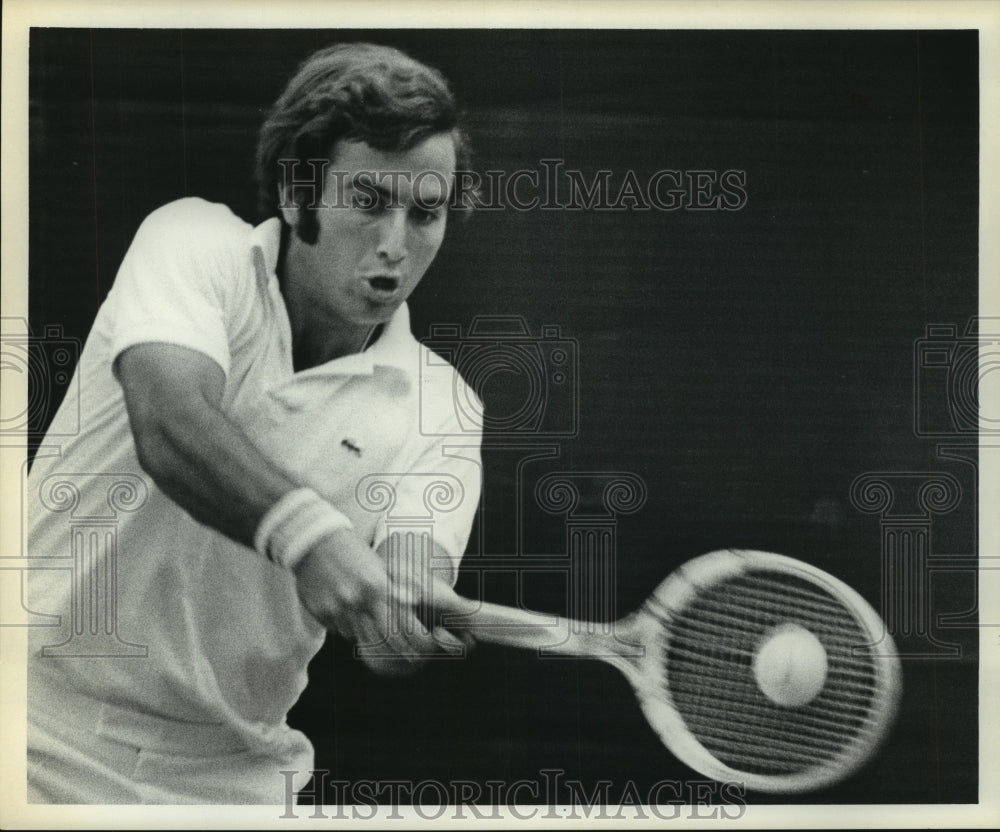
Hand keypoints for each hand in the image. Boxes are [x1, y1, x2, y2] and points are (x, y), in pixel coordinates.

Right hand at [292, 527, 440, 675]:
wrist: (314, 542)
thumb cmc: (352, 552)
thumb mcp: (378, 565)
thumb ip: (396, 585)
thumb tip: (414, 601)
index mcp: (376, 586)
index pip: (398, 624)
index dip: (408, 639)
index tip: (415, 648)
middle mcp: (357, 599)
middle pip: (380, 637)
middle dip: (391, 646)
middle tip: (398, 651)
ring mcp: (337, 608)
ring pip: (358, 636)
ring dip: (365, 633)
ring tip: (365, 618)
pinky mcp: (320, 613)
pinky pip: (338, 630)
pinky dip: (345, 626)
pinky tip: (345, 610)